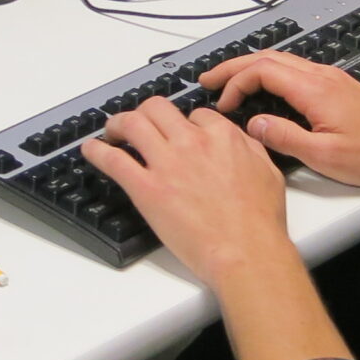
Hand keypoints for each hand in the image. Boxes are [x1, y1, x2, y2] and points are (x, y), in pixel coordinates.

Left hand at [82, 97, 291, 284]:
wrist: (246, 252)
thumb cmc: (260, 222)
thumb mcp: (267, 171)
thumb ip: (249, 148)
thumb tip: (236, 138)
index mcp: (222, 136)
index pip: (195, 114)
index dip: (184, 123)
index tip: (178, 133)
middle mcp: (192, 142)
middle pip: (158, 108)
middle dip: (146, 112)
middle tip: (139, 123)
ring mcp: (167, 164)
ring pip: (132, 123)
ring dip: (118, 122)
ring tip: (112, 131)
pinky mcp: (146, 189)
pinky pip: (113, 160)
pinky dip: (97, 151)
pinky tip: (91, 150)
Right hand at [199, 49, 359, 187]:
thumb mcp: (325, 156)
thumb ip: (284, 138)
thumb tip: (254, 124)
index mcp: (315, 89)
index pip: (262, 70)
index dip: (235, 83)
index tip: (223, 104)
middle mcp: (322, 76)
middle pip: (268, 57)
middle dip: (234, 67)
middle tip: (208, 80)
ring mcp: (331, 79)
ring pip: (282, 61)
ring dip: (251, 69)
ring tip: (229, 83)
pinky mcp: (337, 87)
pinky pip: (295, 70)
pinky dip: (270, 74)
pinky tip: (264, 90)